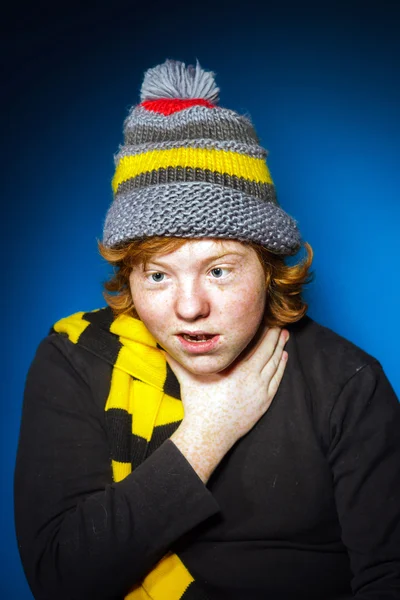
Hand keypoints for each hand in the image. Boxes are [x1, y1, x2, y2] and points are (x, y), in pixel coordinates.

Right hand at [168, 327, 288, 482]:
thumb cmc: (198, 406)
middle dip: (275, 336)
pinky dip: (281, 368)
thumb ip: (178, 362)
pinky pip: (276, 381)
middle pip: (268, 351)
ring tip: (285, 336)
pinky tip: (283, 358)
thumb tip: (163, 348)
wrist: (209, 434)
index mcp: (236, 370)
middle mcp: (251, 378)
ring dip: (280, 349)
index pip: (254, 344)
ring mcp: (260, 391)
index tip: (265, 319)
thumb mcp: (188, 380)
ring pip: (275, 365)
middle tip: (280, 323)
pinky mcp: (263, 402)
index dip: (261, 331)